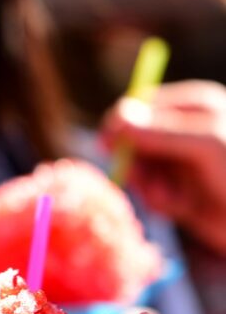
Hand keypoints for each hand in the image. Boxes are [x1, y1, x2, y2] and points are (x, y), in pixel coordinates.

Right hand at [101, 81, 225, 254]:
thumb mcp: (205, 143)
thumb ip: (161, 131)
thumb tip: (118, 118)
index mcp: (195, 107)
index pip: (143, 105)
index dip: (122, 123)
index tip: (108, 144)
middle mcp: (186, 132)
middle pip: (135, 140)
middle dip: (135, 160)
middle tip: (138, 178)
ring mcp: (183, 165)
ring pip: (141, 170)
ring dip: (149, 187)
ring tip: (170, 199)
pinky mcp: (182, 194)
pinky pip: (153, 195)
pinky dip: (162, 203)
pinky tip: (181, 208)